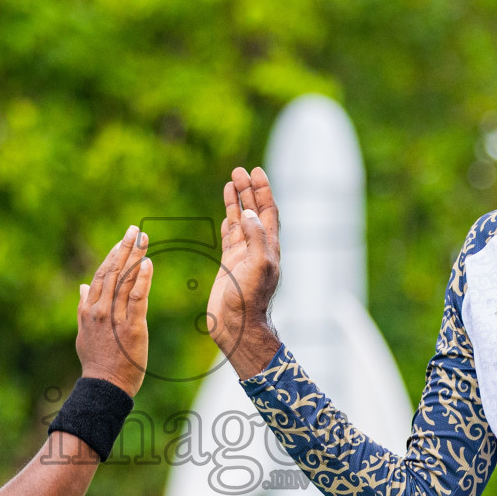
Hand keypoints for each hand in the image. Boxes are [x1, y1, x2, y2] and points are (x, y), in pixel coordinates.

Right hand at [77, 224, 152, 396]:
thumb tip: (83, 287)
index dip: (113, 255)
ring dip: (135, 257)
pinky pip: (137, 298)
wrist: (104, 386)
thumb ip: (83, 307)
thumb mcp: (84, 332)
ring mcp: (115, 317)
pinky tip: (148, 264)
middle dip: (125, 248)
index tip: (123, 240)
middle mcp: (100, 309)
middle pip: (113, 272)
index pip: (101, 275)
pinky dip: (142, 279)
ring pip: (125, 280)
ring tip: (144, 239)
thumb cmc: (96, 361)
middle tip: (136, 230)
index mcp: (89, 309)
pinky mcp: (132, 327)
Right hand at [209, 166, 281, 377]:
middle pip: (254, 211)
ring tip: (231, 182)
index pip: (268, 210)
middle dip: (248, 190)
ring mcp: (243, 255)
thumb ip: (256, 237)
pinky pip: (230, 237)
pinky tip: (227, 214)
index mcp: (268, 246)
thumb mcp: (258, 265)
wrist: (237, 325)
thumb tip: (251, 212)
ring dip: (237, 202)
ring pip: (240, 221)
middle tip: (239, 170)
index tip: (256, 171)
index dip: (263, 190)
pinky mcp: (229, 264)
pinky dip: (228, 222)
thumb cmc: (250, 300)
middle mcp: (258, 248)